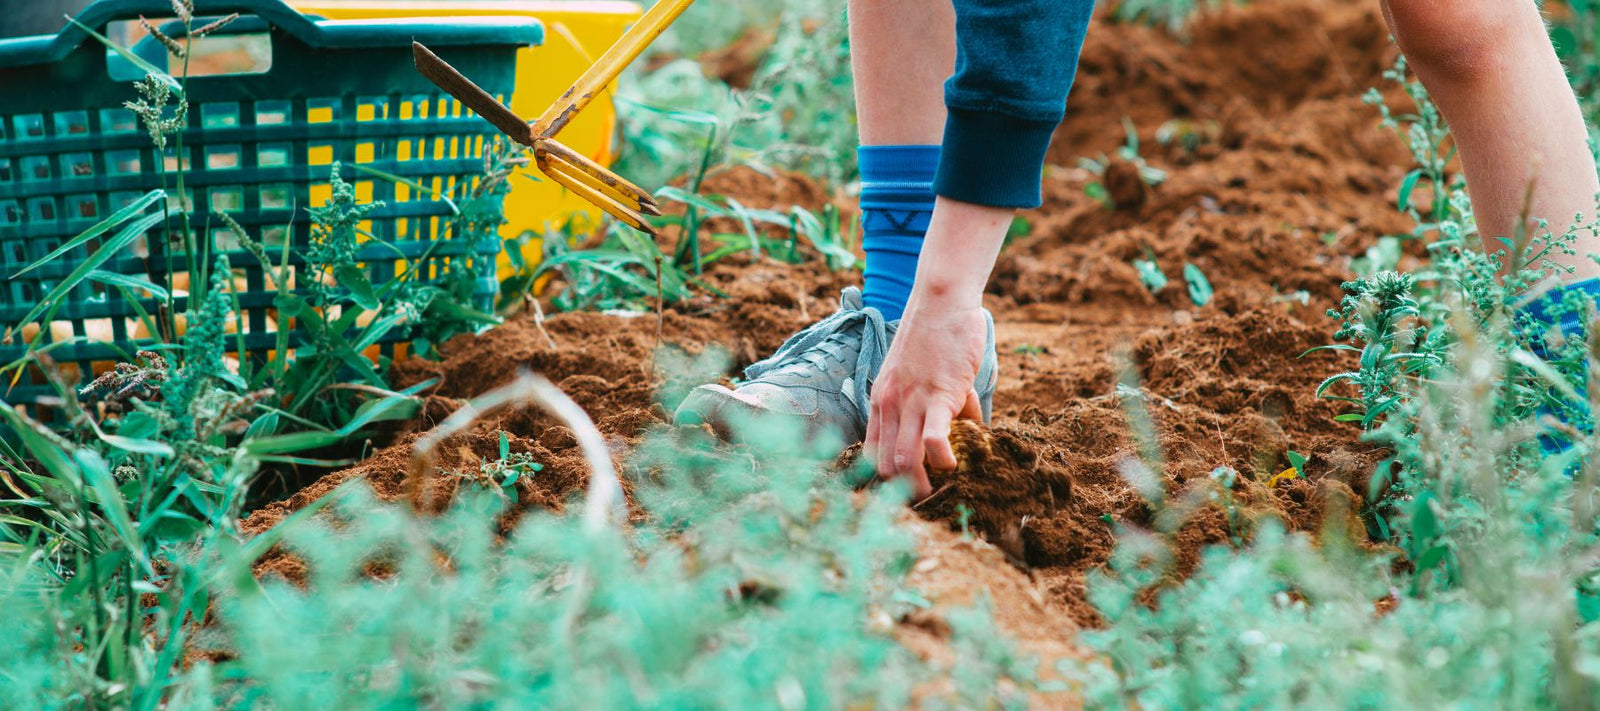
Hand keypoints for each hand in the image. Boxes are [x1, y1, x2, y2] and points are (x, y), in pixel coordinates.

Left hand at [866, 296, 985, 498]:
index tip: (902, 491)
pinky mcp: (938, 396)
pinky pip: (934, 440)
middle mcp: (889, 405)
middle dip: (903, 490)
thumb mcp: (917, 374)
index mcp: (880, 402)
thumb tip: (968, 425)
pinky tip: (953, 463)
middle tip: (924, 501)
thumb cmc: (933, 335)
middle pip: (885, 465)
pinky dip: (943, 460)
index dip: (885, 479)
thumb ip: (937, 402)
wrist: (940, 302)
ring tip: (938, 493)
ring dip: (922, 485)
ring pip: (905, 460)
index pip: (871, 453)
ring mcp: (912, 402)